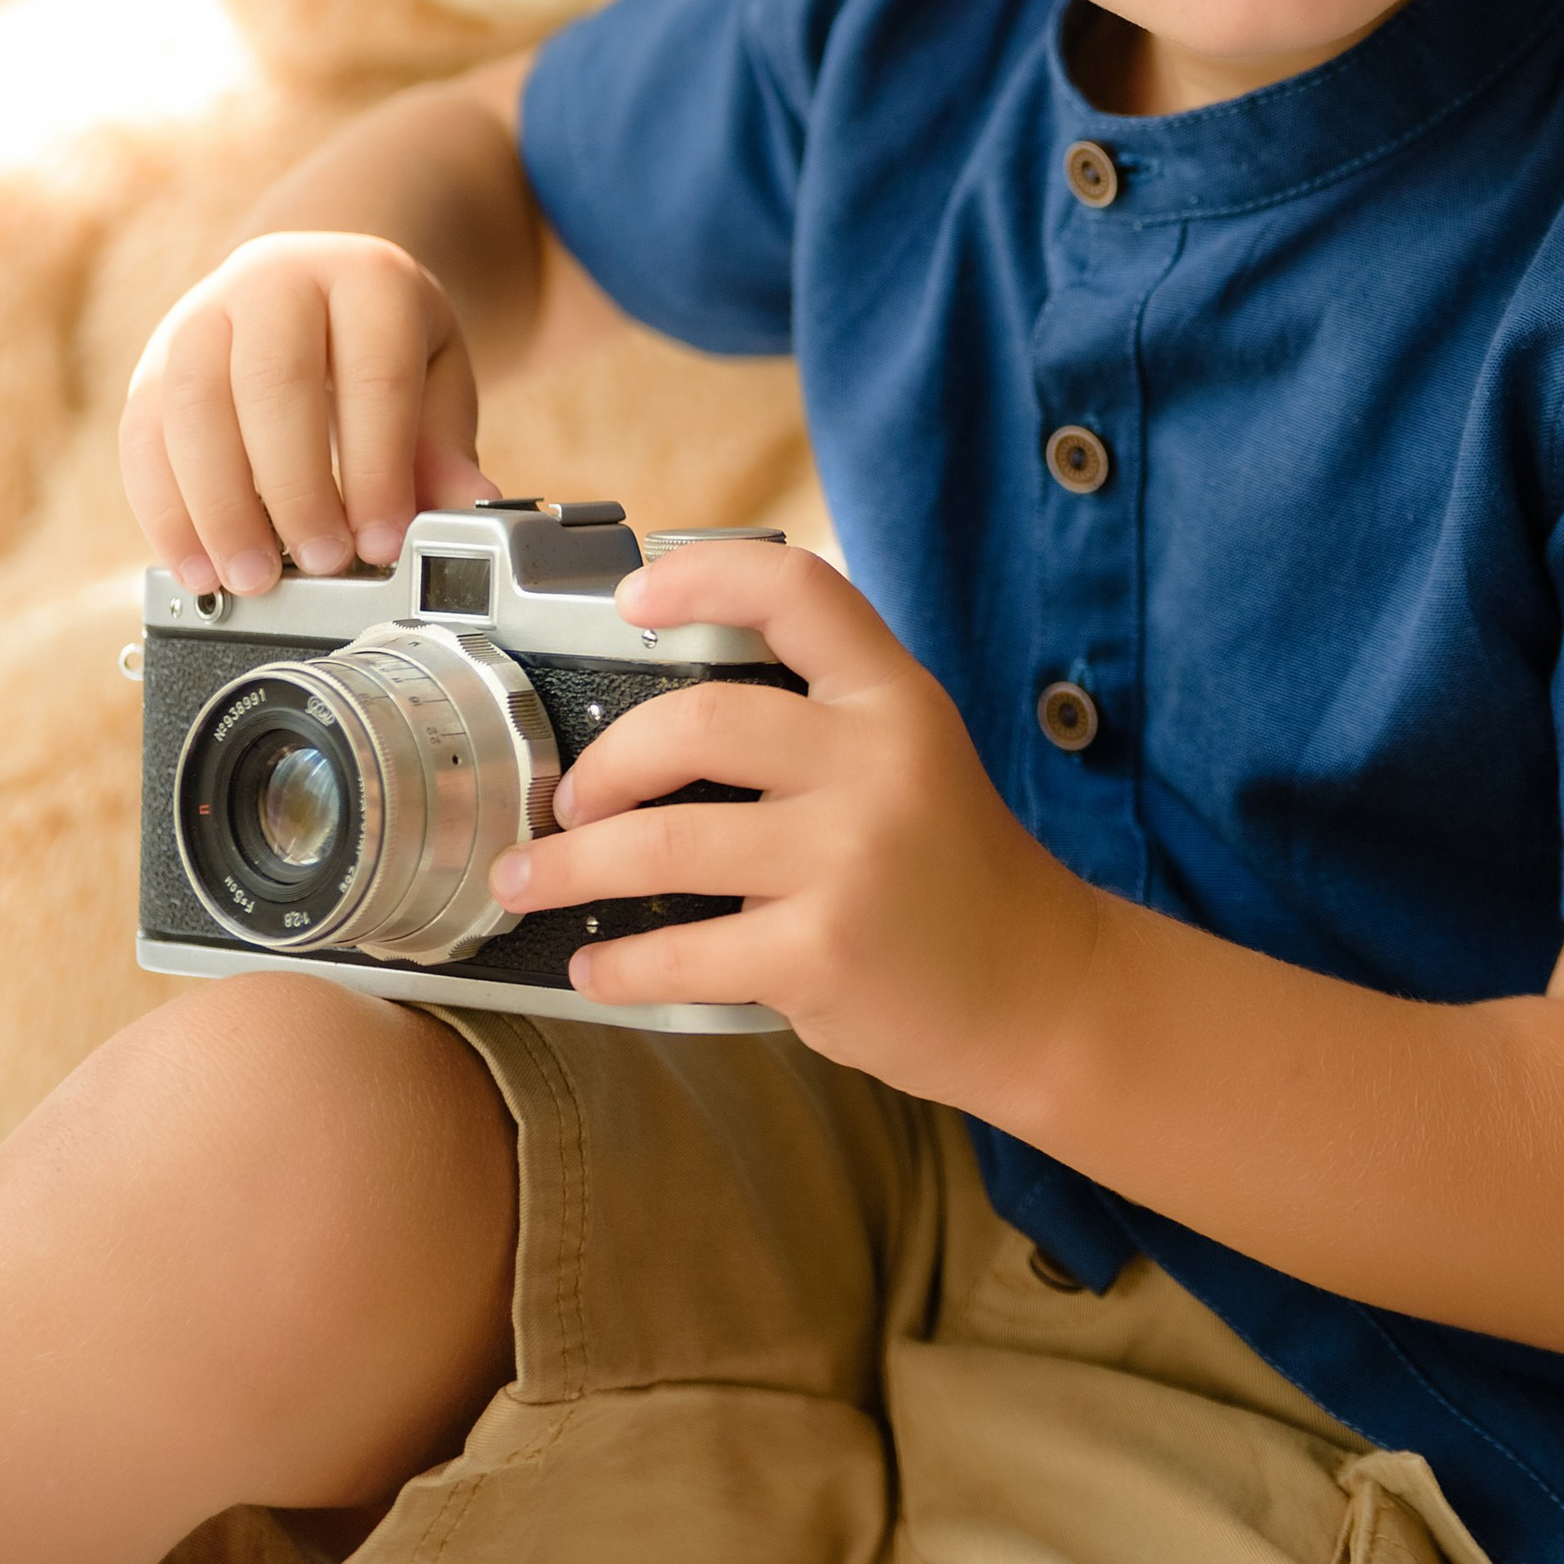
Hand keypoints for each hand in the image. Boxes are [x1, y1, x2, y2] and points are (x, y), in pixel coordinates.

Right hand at [120, 232, 485, 597]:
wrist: (314, 282)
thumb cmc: (380, 337)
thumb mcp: (433, 375)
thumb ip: (443, 444)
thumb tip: (464, 505)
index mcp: (366, 275)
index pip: (372, 373)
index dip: (377, 467)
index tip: (383, 542)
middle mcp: (276, 279)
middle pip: (273, 382)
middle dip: (296, 488)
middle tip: (319, 562)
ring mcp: (203, 313)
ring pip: (192, 406)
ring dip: (219, 507)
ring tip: (251, 577)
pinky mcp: (154, 359)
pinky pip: (142, 435)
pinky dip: (164, 511)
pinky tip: (195, 564)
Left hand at [489, 539, 1105, 1108]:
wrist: (1034, 989)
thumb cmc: (949, 869)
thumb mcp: (910, 754)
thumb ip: (815, 719)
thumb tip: (659, 721)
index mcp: (893, 697)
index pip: (798, 590)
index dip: (704, 574)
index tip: (633, 598)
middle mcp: (875, 762)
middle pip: (698, 720)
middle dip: (605, 763)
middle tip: (568, 798)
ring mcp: (849, 858)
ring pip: (664, 845)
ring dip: (570, 867)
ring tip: (530, 879)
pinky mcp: (822, 953)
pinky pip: (683, 954)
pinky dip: (618, 964)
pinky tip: (596, 965)